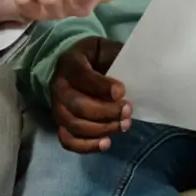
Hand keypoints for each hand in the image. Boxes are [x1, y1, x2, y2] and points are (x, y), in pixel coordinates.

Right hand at [49, 37, 129, 153]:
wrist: (78, 65)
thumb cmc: (97, 58)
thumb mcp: (107, 49)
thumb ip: (118, 58)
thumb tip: (140, 73)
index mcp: (69, 63)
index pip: (82, 76)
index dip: (102, 86)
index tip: (122, 92)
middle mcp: (58, 85)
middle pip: (78, 105)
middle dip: (106, 111)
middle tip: (128, 110)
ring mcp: (56, 107)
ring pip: (74, 125)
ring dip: (102, 129)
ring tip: (123, 124)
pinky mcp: (59, 124)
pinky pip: (68, 140)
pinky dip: (87, 146)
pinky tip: (107, 142)